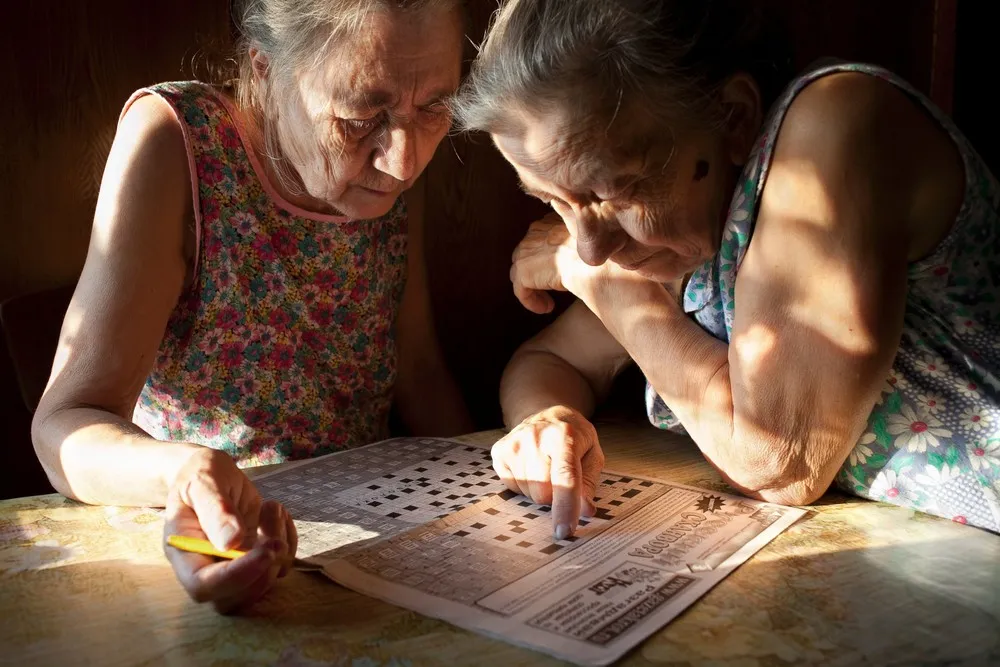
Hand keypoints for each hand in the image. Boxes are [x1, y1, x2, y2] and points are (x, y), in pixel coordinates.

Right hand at [163, 447, 297, 613]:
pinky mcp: (256, 561)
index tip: (266, 551)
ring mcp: (233, 568)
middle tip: (273, 517)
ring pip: (263, 583)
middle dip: (264, 564)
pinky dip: (289, 539)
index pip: (203, 585)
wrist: (211, 473)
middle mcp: (207, 569)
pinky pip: (282, 565)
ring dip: (280, 546)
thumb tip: (231, 542)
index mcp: (183, 553)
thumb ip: (215, 509)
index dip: (236, 576)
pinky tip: (277, 513)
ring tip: (272, 507)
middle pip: (235, 597)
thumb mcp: (203, 480)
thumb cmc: (199, 474)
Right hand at [492, 406, 604, 538]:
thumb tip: (585, 511)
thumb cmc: (574, 438)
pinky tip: (530, 466)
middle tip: (560, 477)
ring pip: (528, 494)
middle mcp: (536, 437)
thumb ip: (589, 484)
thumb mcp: (592, 454)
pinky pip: (513, 489)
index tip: (564, 531)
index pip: (564, 477)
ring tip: (545, 467)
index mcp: (565, 436)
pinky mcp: (500, 451)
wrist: (546, 412)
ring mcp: (514, 443)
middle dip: (554, 496)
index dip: (565, 506)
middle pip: (543, 494)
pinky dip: (525, 484)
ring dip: (540, 490)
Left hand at [510, 214, 602, 313]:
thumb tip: (576, 258)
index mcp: (547, 223)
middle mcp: (532, 234)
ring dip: (534, 289)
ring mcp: (525, 252)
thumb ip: (574, 244)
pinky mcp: (523, 272)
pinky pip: (521, 290)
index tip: (558, 271)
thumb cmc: (597, 253)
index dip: (545, 258)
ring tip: (550, 303)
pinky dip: (532, 301)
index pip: (537, 240)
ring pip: (521, 273)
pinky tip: (547, 308)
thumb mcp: (585, 242)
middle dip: (536, 272)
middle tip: (552, 287)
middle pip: (525, 255)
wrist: (590, 262)